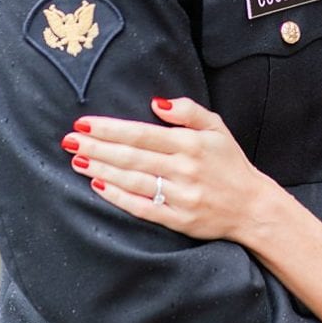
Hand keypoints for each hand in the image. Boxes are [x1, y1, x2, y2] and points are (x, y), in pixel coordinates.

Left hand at [65, 97, 267, 241]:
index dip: (109, 128)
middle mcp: (184, 169)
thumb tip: (156, 103)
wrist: (252, 207)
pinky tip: (98, 185)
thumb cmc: (229, 163)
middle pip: (131, 156)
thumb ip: (188, 111)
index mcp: (190, 143)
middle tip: (68, 140)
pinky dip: (118, 197)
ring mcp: (180, 196)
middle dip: (96, 147)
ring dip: (101, 169)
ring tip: (77, 159)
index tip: (83, 123)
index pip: (141, 133)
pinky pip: (141, 207)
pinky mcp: (178, 219)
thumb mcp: (216, 128)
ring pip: (132, 180)